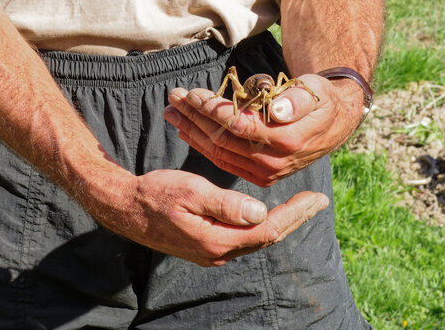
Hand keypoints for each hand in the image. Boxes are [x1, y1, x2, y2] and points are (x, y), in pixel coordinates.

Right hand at [113, 170, 327, 266]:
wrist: (126, 209)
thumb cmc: (156, 194)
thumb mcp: (191, 192)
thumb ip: (226, 204)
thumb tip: (261, 213)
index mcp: (216, 240)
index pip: (266, 230)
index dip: (295, 215)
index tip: (316, 199)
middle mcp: (216, 253)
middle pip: (264, 238)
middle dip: (294, 219)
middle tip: (317, 202)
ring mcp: (210, 253)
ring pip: (253, 240)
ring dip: (278, 223)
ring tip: (300, 207)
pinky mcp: (204, 247)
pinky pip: (239, 239)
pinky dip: (258, 227)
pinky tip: (266, 215)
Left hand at [163, 74, 361, 186]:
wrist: (333, 125)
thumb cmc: (320, 101)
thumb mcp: (315, 92)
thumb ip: (297, 99)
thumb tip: (278, 109)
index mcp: (287, 141)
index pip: (239, 126)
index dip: (213, 110)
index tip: (192, 93)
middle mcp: (273, 162)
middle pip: (223, 139)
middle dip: (194, 116)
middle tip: (173, 97)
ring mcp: (264, 173)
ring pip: (218, 151)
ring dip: (191, 129)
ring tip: (171, 110)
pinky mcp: (258, 176)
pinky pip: (223, 161)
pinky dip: (202, 145)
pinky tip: (185, 130)